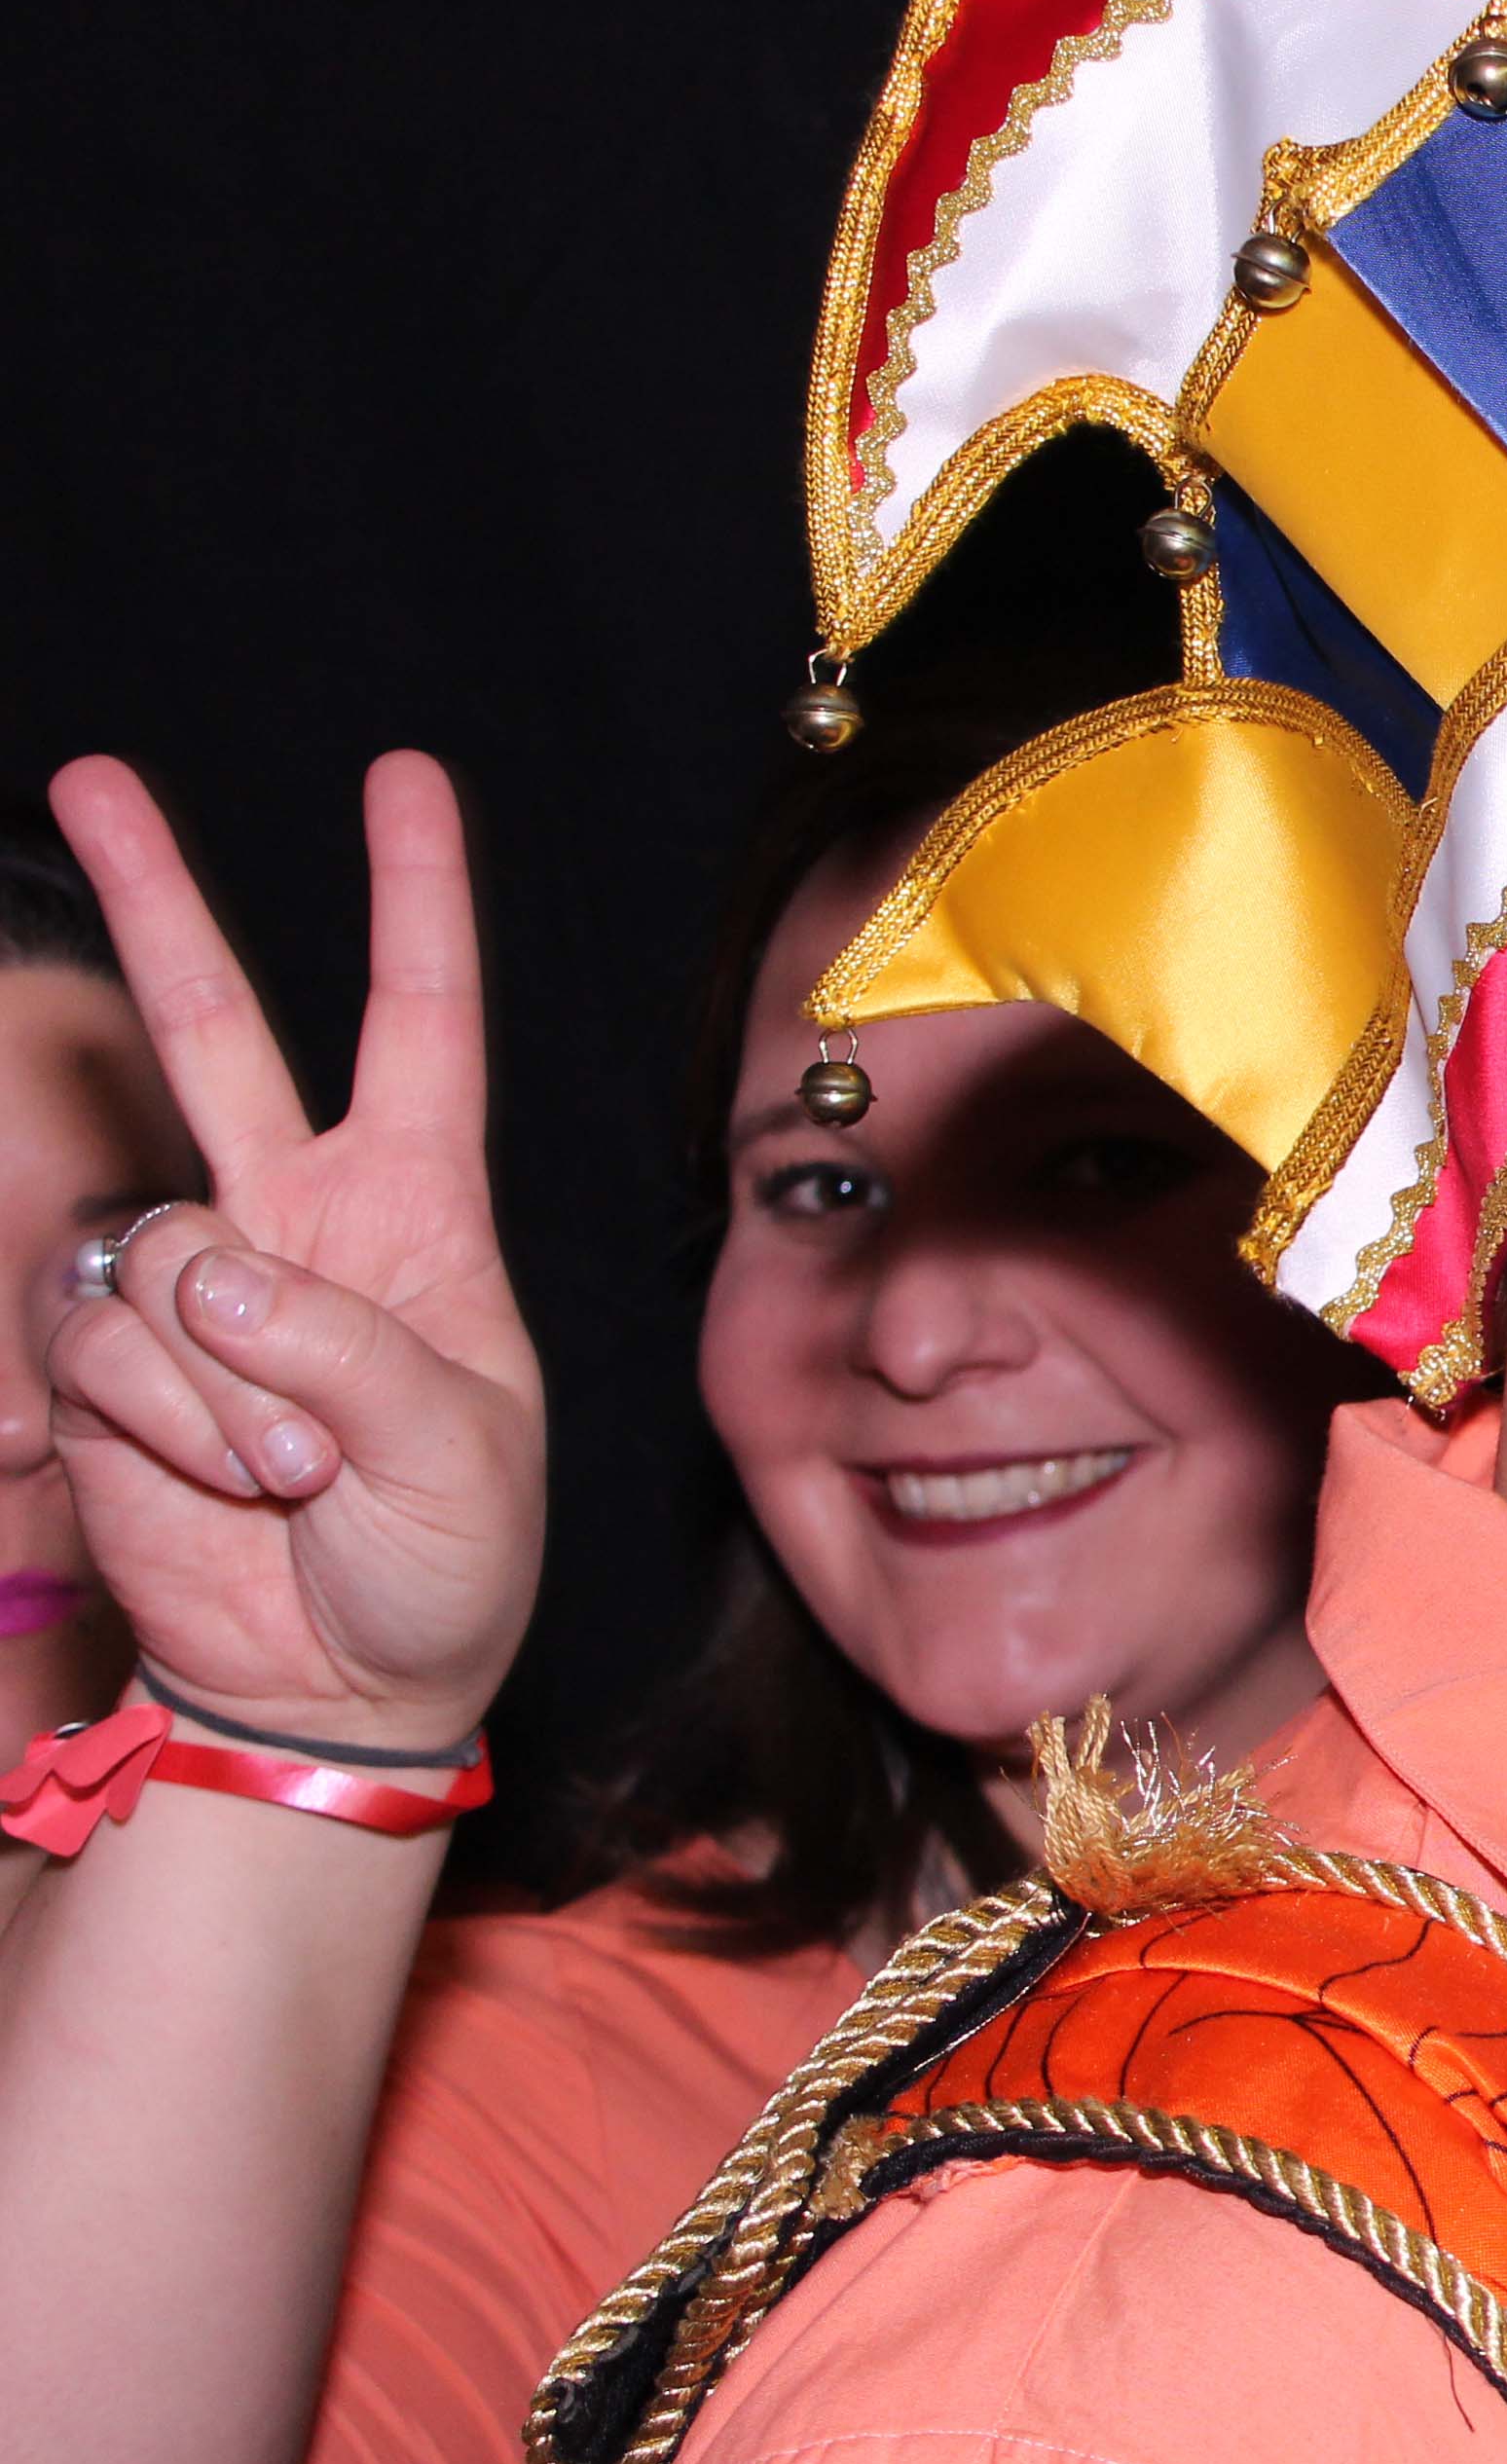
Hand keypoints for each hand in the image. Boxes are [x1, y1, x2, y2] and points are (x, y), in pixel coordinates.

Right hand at [34, 755, 542, 1750]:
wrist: (343, 1686)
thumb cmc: (446, 1565)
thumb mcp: (459, 1456)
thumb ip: (345, 1351)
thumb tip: (207, 1270)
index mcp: (420, 1214)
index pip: (424, 1027)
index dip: (417, 904)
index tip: (403, 779)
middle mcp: (297, 1223)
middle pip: (219, 1032)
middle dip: (159, 906)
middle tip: (91, 777)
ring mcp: (194, 1289)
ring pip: (160, 1251)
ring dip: (224, 1381)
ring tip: (296, 1472)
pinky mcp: (107, 1364)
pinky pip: (110, 1348)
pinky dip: (171, 1425)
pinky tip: (227, 1485)